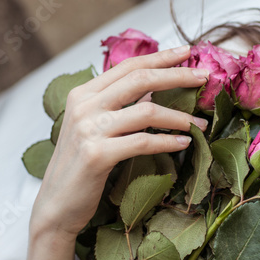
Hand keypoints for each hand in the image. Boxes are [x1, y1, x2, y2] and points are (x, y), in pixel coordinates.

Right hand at [29, 45, 210, 238]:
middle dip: (177, 76)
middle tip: (204, 77)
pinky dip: (168, 142)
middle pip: (139, 80)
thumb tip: (156, 90)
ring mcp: (89, 130)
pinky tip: (184, 143)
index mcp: (82, 94)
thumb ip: (118, 107)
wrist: (55, 206)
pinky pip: (143, 142)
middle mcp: (84, 106)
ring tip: (200, 124)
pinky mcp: (97, 155)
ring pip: (146, 111)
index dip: (160, 57)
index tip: (187, 52)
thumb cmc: (80, 168)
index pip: (127, 66)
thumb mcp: (94, 129)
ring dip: (180, 117)